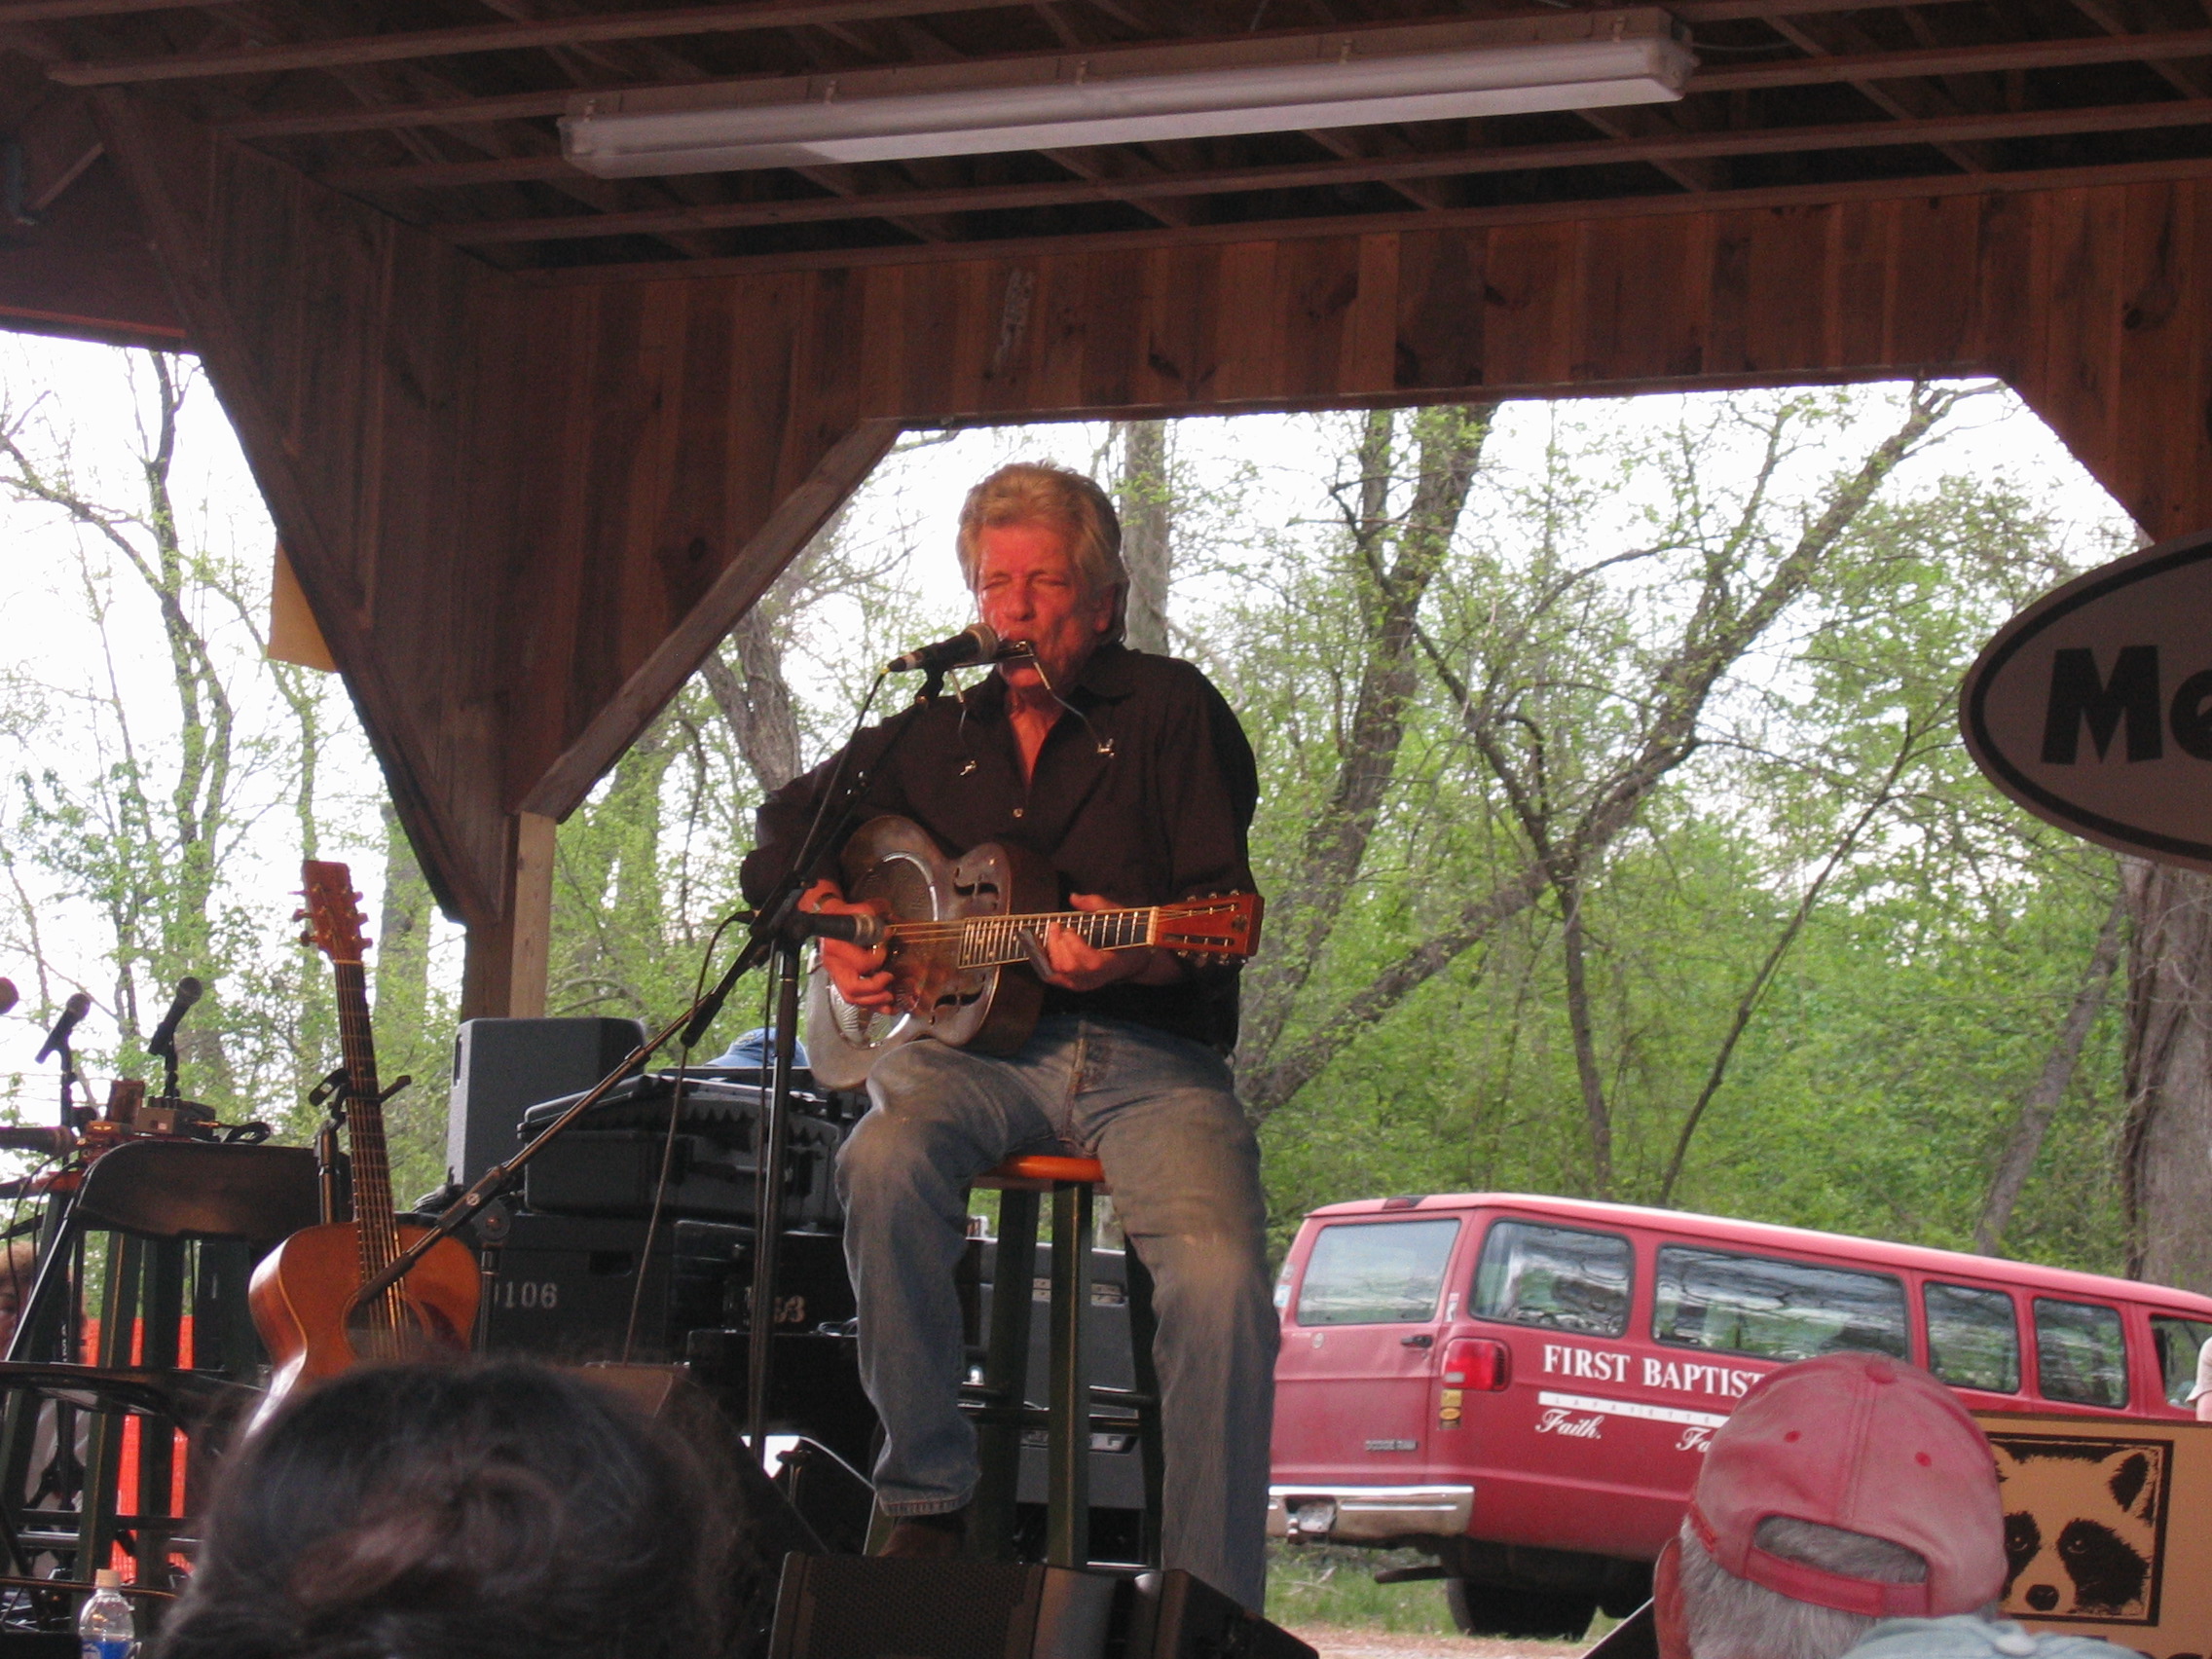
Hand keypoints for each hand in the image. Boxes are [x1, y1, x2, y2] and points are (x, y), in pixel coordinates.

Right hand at [804, 879, 894, 1009]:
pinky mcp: (841, 980)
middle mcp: (835, 965)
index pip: (861, 963)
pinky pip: (854, 998)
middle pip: (852, 987)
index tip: (886, 948)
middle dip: (875, 989)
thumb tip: (888, 933)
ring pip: (852, 997)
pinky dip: (871, 1004)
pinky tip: (886, 1006)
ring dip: (874, 1002)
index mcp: (837, 947)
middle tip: (890, 979)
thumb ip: (875, 918)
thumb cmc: (847, 915)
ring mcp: (836, 975)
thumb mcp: (861, 910)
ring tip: (891, 1000)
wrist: (829, 918)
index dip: (878, 958)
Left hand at [1028, 894, 1178, 992]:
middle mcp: (1095, 979)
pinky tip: (1043, 946)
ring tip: (1052, 933)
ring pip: (1058, 971)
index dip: (1076, 946)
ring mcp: (1082, 984)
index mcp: (1111, 964)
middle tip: (1055, 926)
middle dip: (1057, 944)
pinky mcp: (1072, 984)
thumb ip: (1096, 904)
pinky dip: (1043, 961)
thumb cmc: (1123, 935)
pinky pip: (1051, 976)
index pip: (1091, 963)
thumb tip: (1073, 897)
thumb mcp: (1116, 916)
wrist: (1130, 961)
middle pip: (1069, 967)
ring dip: (1050, 949)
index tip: (1069, 929)